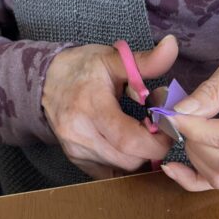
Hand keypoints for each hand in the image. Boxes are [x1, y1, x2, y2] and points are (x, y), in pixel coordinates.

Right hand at [42, 36, 177, 176]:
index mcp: (91, 106)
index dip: (156, 139)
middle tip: (155, 127)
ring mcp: (76, 150)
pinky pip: (109, 173)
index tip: (165, 125)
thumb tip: (172, 45)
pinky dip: (124, 162)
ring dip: (139, 154)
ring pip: (121, 168)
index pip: (129, 140)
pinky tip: (126, 144)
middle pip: (129, 159)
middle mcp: (80, 134)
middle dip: (151, 147)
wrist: (46, 81)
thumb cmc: (82, 69)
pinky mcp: (76, 160)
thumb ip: (147, 59)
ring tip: (140, 132)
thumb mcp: (114, 58)